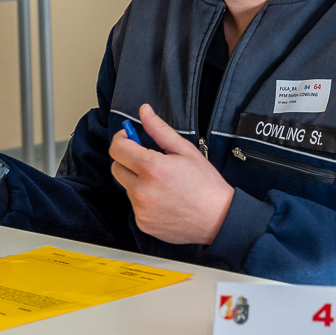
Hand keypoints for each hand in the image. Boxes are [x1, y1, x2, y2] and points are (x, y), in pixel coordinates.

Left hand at [110, 104, 234, 244]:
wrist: (219, 218)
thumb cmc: (205, 184)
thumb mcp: (185, 150)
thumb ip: (159, 129)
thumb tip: (144, 111)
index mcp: (152, 168)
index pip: (117, 149)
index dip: (122, 139)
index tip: (130, 137)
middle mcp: (142, 190)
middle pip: (116, 167)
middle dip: (127, 159)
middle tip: (147, 159)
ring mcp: (141, 210)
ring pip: (126, 187)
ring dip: (137, 180)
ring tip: (162, 182)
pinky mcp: (143, 223)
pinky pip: (135, 205)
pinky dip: (144, 199)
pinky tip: (163, 199)